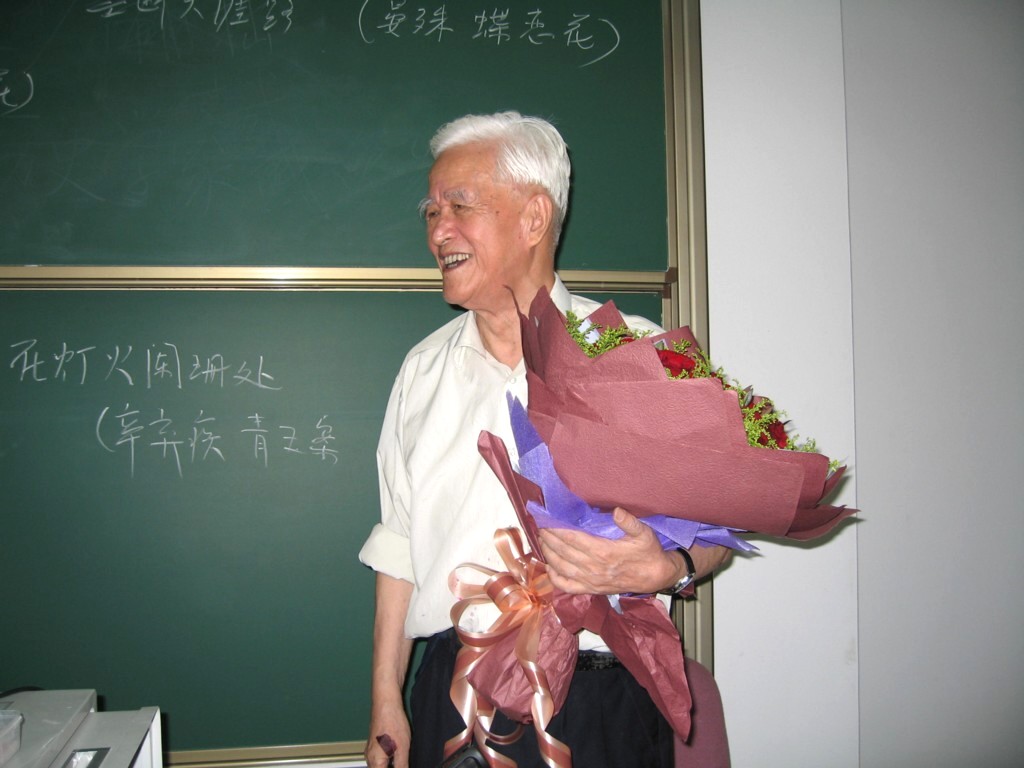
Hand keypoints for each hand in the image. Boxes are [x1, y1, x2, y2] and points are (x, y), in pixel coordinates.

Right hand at [364, 701, 409, 767]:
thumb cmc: (392, 722)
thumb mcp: (403, 749)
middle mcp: (369, 758)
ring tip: (402, 757)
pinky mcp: (374, 744)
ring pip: (381, 765)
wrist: (386, 703)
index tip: (402, 765)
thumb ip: (402, 766)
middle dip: (394, 767)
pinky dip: (390, 758)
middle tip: (404, 761)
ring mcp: (371, 750)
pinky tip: (399, 752)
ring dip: (392, 764)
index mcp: (375, 762)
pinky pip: (381, 757)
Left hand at [538, 507, 679, 593]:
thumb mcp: (644, 533)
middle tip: (539, 527)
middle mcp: (594, 568)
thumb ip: (630, 522)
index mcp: (604, 552)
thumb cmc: (648, 552)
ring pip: (561, 568)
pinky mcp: (592, 590)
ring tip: (541, 541)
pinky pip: (568, 587)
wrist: (655, 576)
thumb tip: (616, 511)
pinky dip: (555, 578)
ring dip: (548, 554)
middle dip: (548, 539)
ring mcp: (592, 581)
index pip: (572, 539)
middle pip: (563, 552)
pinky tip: (549, 567)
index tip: (545, 520)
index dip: (556, 529)